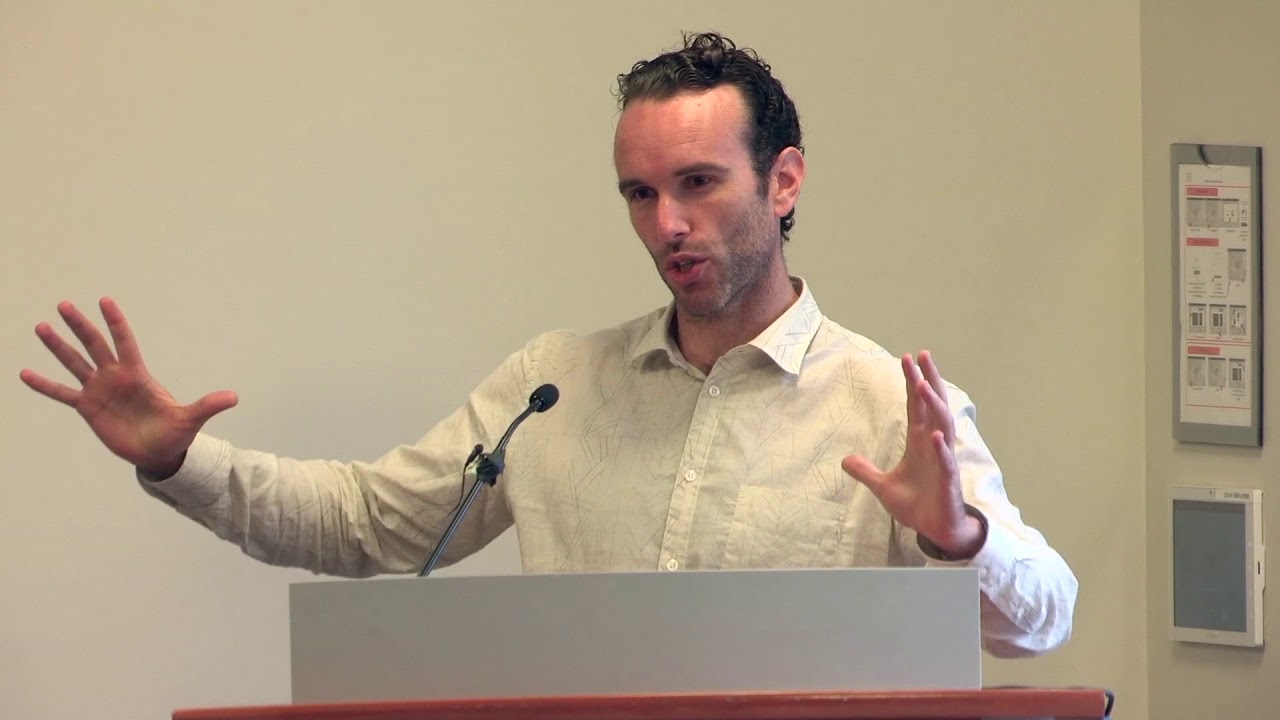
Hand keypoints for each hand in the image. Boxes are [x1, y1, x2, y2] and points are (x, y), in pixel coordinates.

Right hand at [19, 298, 237, 476]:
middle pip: (95, 345)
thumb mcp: (191, 419)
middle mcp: (116, 377)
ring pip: (75, 363)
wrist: (160, 452)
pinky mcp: (88, 409)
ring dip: (58, 347)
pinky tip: (25, 373)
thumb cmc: (175, 433)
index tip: (105, 301)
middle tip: (64, 305)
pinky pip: (62, 394)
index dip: (116, 323)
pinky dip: (45, 385)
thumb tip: (234, 397)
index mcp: (138, 375)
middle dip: (80, 326)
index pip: (125, 342)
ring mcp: (100, 391)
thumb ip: (207, 405)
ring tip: (41, 327)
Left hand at [841, 351, 982, 557]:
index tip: (907, 358)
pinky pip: (946, 462)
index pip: (916, 406)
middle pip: (932, 405)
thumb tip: (844, 460)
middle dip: (927, 379)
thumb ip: (866, 472)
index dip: (912, 382)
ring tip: (923, 385)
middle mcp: (933, 445)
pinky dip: (941, 449)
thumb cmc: (917, 505)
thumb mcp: (883, 487)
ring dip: (933, 405)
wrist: (937, 530)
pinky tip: (936, 435)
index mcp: (920, 442)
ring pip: (942, 425)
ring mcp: (943, 461)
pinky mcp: (948, 481)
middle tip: (921, 354)